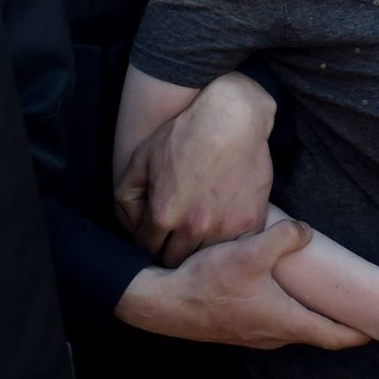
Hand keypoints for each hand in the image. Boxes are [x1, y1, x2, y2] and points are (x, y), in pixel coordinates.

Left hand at [115, 71, 274, 266]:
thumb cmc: (185, 134)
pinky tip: (224, 227)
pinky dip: (229, 244)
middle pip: (175, 259)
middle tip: (176, 235)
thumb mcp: (141, 159)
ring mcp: (226, 227)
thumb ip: (127, 198)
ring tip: (200, 232)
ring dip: (200, 248)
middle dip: (171, 249)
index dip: (149, 240)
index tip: (156, 234)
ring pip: (205, 258)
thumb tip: (131, 227)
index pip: (147, 248)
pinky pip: (236, 249)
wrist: (234, 118)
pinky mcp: (251, 222)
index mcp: (163, 214)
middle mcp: (194, 227)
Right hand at [115, 219, 368, 349]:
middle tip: (363, 313)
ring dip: (314, 318)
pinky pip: (275, 322)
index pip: (334, 335)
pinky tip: (285, 293)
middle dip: (341, 324)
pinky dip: (290, 313)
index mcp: (286, 320)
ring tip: (329, 302)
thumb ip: (287, 236)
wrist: (162, 302)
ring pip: (295, 327)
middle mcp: (274, 334)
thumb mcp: (252, 250)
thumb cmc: (208, 280)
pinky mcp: (239, 327)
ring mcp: (255, 334)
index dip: (359, 332)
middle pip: (318, 333)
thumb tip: (307, 231)